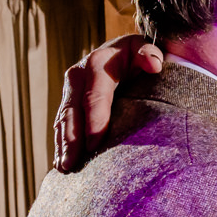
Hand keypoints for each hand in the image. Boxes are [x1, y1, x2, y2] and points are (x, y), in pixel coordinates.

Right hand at [55, 35, 162, 171]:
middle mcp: (77, 77)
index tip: (94, 144)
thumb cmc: (138, 53)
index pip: (94, 96)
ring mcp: (71, 92)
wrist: (121, 49)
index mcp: (96, 64)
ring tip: (64, 169)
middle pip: (72, 112)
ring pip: (63, 121)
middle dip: (70, 140)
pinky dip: (62, 144)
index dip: (94, 120)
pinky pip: (63, 126)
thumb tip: (154, 65)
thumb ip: (150, 54)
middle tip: (72, 165)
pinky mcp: (70, 103)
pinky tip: (63, 164)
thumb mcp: (145, 47)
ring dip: (62, 146)